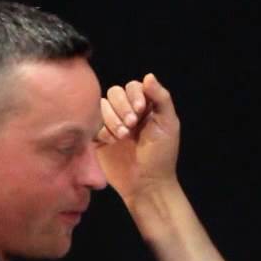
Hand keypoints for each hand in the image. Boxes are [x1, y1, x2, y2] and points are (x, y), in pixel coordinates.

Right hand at [96, 73, 180, 204]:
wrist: (146, 184)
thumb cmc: (161, 155)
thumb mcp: (168, 124)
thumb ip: (161, 98)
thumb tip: (148, 76)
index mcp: (144, 106)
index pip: (133, 86)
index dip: (134, 95)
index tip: (141, 110)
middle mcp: (126, 112)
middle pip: (115, 92)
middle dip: (122, 107)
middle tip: (132, 125)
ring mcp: (111, 124)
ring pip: (102, 106)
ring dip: (112, 119)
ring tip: (123, 137)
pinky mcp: (98, 138)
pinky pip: (92, 123)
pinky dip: (102, 130)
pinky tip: (112, 142)